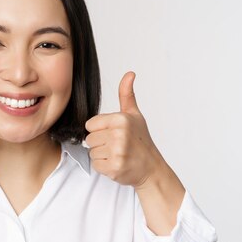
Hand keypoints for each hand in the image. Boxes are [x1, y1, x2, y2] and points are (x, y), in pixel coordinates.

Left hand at [85, 71, 168, 187]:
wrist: (151, 168)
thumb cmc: (141, 140)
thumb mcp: (134, 115)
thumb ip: (126, 94)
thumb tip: (129, 73)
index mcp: (121, 119)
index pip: (90, 124)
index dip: (99, 130)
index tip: (113, 133)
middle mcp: (119, 134)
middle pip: (89, 139)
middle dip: (100, 143)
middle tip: (117, 146)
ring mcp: (117, 152)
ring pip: (92, 152)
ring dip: (102, 155)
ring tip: (117, 154)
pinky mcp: (114, 167)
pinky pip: (96, 165)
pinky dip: (104, 167)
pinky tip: (116, 163)